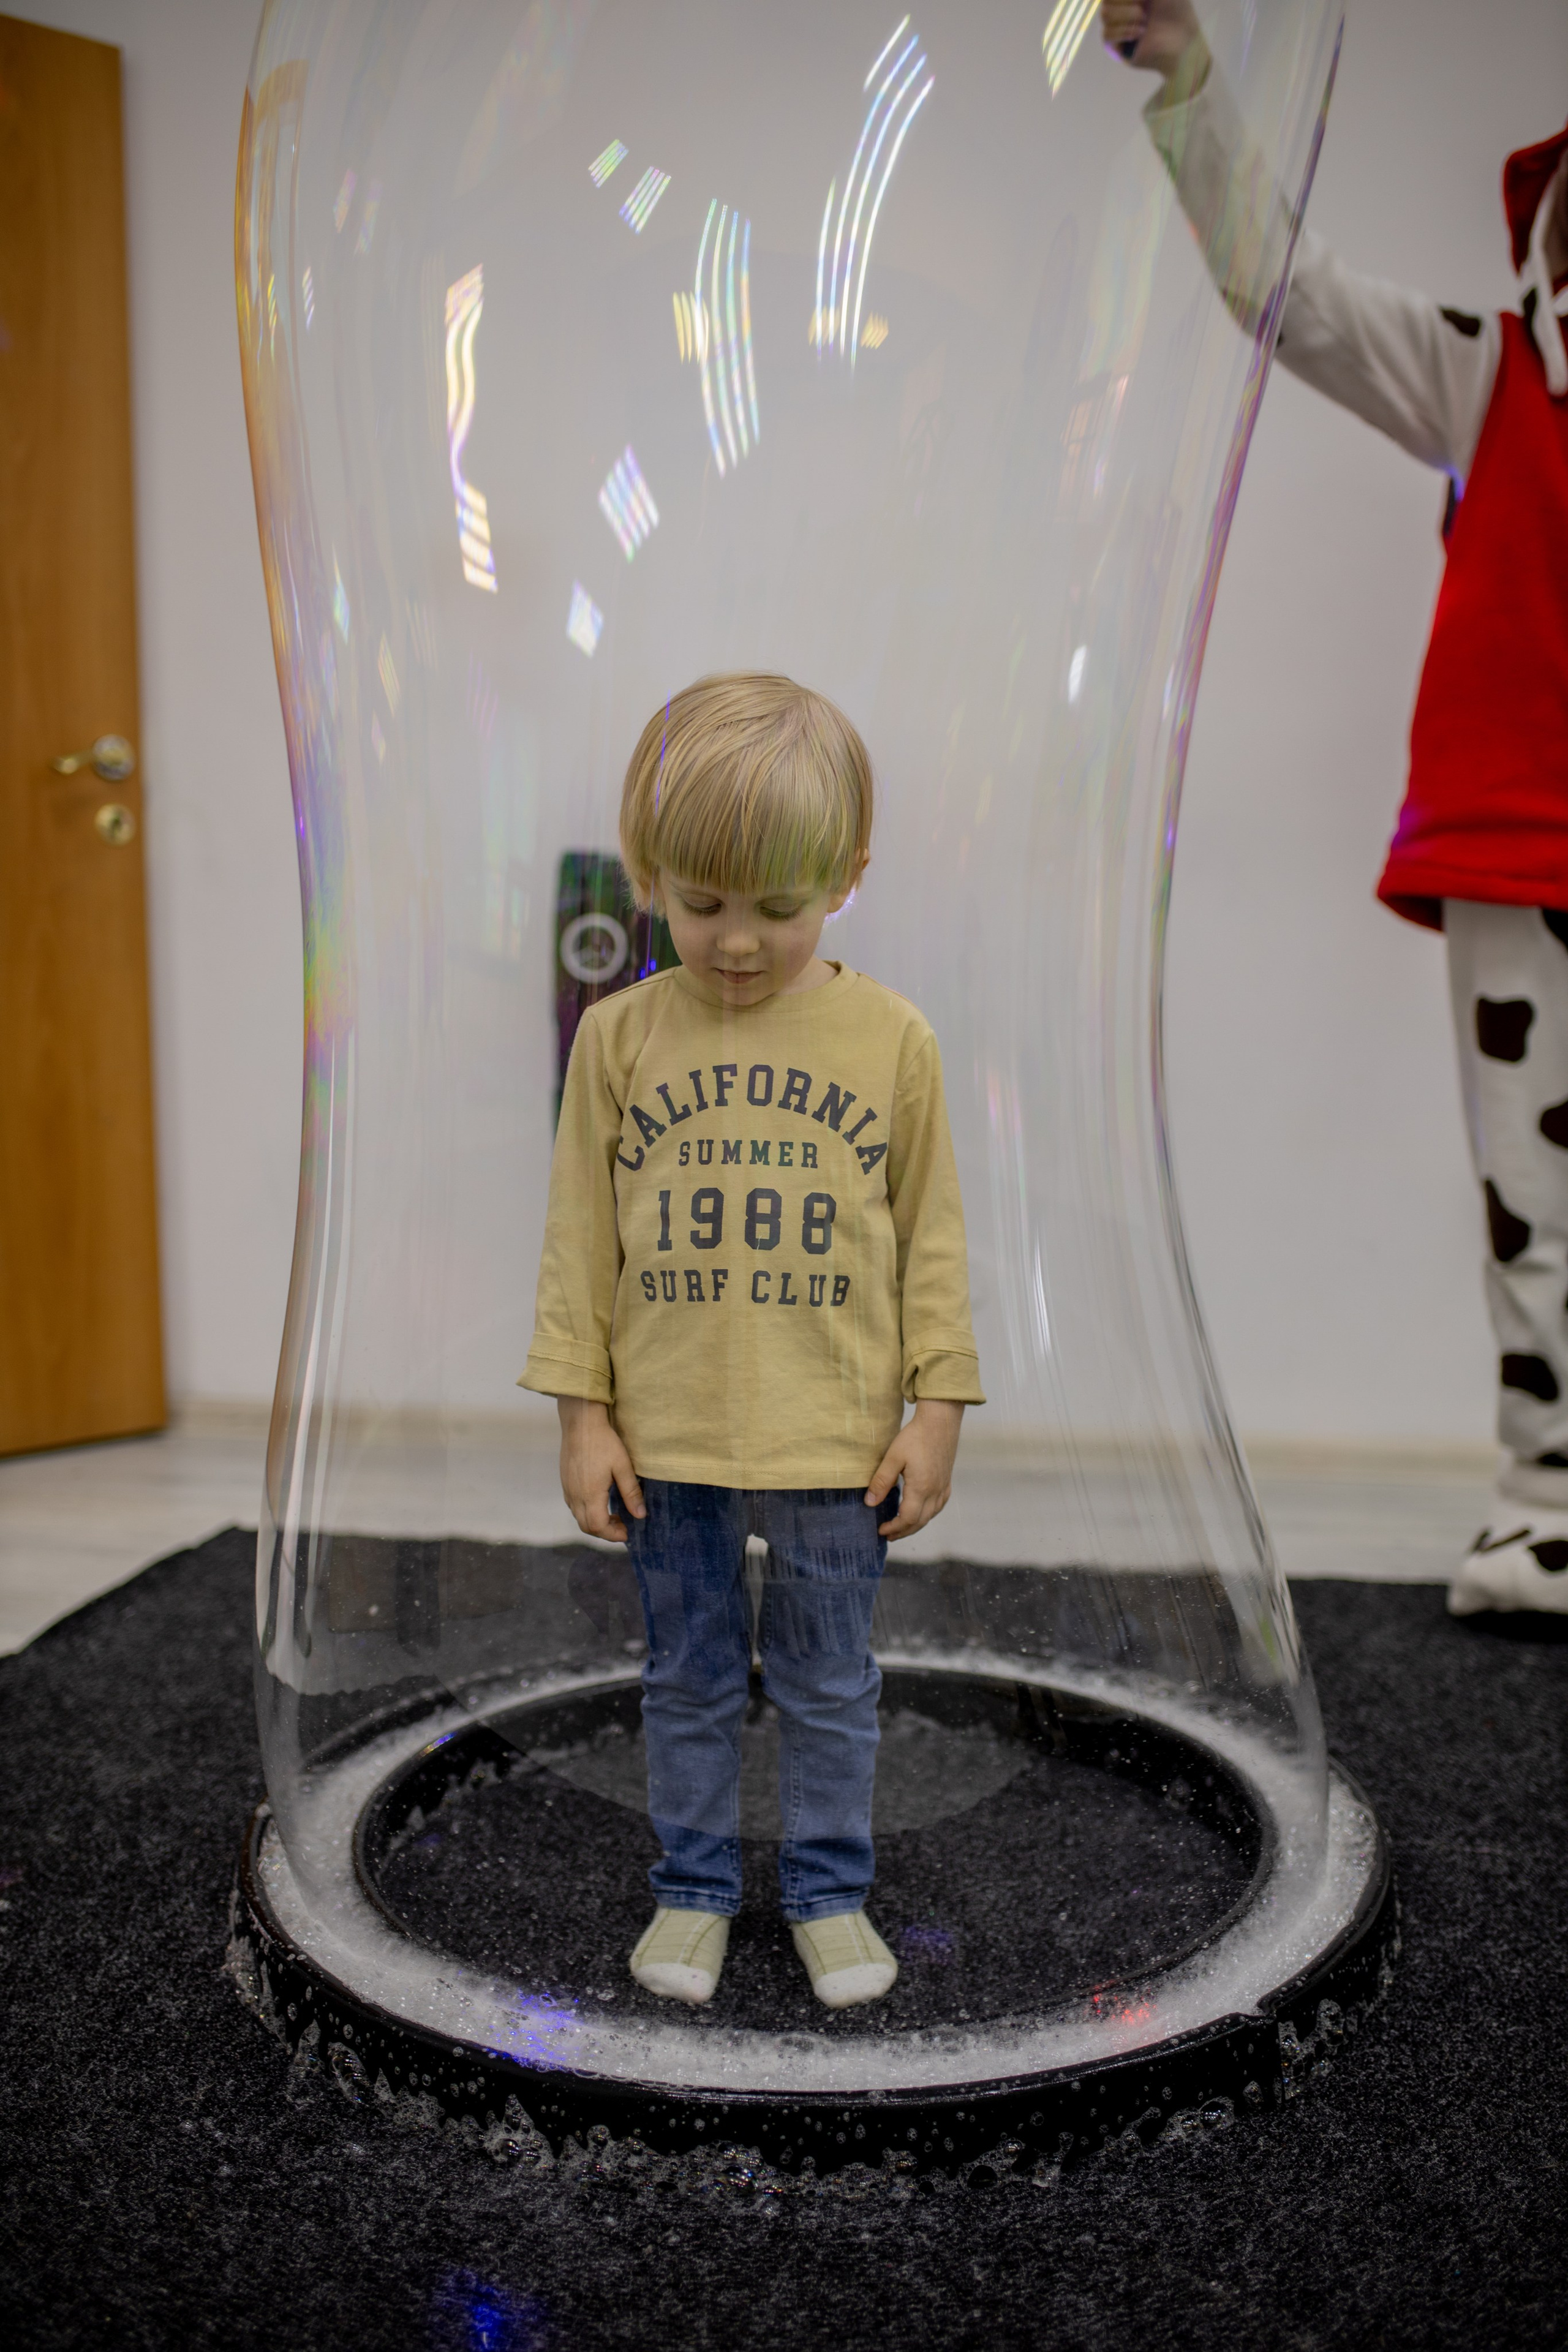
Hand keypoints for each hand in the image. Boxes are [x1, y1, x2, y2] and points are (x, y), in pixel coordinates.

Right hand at [557, 1396, 644, 1542]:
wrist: (580, 1422)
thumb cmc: (603, 1442)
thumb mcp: (623, 1466)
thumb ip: (631, 1492)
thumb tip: (640, 1515)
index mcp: (589, 1494)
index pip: (598, 1527)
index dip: (612, 1534)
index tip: (627, 1531)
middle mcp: (575, 1495)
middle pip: (586, 1526)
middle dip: (605, 1531)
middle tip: (622, 1524)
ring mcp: (567, 1489)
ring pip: (578, 1517)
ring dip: (595, 1522)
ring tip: (613, 1513)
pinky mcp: (565, 1482)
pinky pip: (574, 1506)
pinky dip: (587, 1511)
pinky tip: (600, 1501)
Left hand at [865, 1400, 963, 1540]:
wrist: (939, 1421)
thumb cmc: (915, 1436)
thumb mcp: (893, 1457)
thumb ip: (881, 1482)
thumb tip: (869, 1503)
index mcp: (921, 1488)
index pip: (908, 1519)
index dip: (894, 1528)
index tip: (881, 1530)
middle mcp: (935, 1491)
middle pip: (920, 1521)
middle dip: (904, 1531)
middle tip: (889, 1534)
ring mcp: (943, 1486)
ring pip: (931, 1515)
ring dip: (916, 1524)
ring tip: (902, 1526)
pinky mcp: (947, 1480)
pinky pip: (939, 1505)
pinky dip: (928, 1514)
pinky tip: (921, 1511)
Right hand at [1101, 0, 1207, 86]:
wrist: (1184, 41)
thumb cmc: (1178, 12)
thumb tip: (1136, 0)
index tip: (1145, 0)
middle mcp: (1122, 9)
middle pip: (1106, 1)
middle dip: (1126, 1)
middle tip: (1145, 8)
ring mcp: (1118, 28)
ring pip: (1105, 15)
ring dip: (1127, 14)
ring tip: (1145, 21)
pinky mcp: (1117, 48)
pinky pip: (1107, 35)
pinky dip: (1124, 31)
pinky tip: (1140, 33)